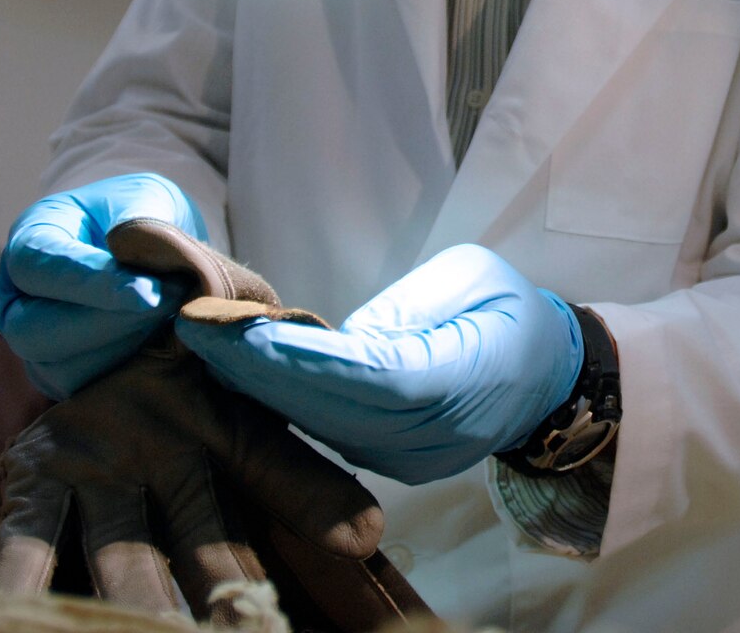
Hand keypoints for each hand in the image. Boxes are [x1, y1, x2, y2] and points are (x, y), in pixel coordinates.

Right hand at [0, 173, 208, 397]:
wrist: (153, 247)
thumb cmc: (142, 214)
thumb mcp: (143, 196)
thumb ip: (138, 220)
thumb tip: (132, 252)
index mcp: (29, 241)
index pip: (37, 267)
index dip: (90, 283)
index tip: (147, 293)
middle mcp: (18, 299)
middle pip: (33, 331)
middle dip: (107, 324)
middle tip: (170, 305)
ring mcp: (37, 345)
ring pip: (60, 369)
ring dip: (124, 349)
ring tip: (175, 317)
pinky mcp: (65, 376)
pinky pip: (87, 390)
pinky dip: (130, 372)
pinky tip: (168, 344)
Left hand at [176, 244, 582, 484]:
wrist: (546, 375)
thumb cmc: (509, 309)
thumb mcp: (472, 276)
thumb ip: (408, 306)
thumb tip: (342, 337)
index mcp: (463, 380)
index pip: (371, 375)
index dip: (301, 358)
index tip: (237, 327)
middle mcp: (433, 435)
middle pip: (332, 408)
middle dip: (257, 371)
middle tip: (194, 330)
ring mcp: (411, 460)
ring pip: (324, 427)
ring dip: (258, 389)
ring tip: (202, 345)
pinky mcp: (391, 463)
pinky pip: (330, 433)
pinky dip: (282, 404)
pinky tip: (238, 372)